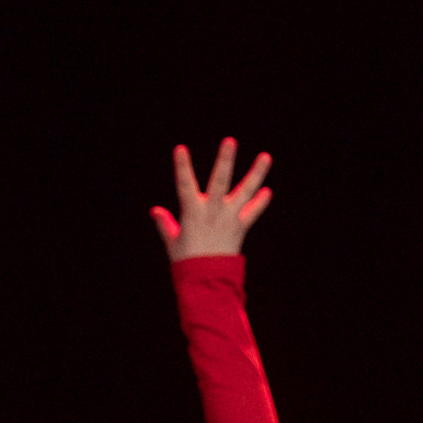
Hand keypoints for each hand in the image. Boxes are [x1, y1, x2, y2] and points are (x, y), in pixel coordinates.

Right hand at [151, 139, 272, 261]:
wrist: (207, 281)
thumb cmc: (186, 261)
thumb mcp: (172, 242)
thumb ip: (165, 224)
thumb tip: (154, 211)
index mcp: (192, 212)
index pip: (184, 185)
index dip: (182, 167)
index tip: (180, 148)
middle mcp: (212, 212)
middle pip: (219, 182)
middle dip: (224, 161)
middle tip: (230, 141)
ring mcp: (228, 218)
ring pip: (244, 192)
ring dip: (256, 174)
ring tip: (266, 157)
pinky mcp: (240, 228)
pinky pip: (252, 213)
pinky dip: (259, 203)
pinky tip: (268, 191)